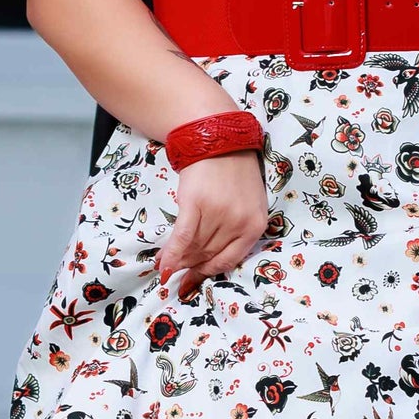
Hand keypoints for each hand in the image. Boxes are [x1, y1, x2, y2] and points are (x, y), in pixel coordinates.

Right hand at [156, 150, 270, 301]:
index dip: (209, 272)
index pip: (230, 259)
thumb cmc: (233, 173)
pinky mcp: (196, 204)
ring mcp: (218, 214)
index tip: (194, 278)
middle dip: (190, 266)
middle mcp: (239, 222)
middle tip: (176, 274)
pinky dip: (171, 253)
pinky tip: (163, 264)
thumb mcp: (246, 204)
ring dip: (178, 261)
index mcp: (255, 225)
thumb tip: (207, 258)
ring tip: (165, 267)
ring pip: (195, 248)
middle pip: (209, 254)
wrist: (218, 140)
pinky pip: (183, 236)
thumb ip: (235, 230)